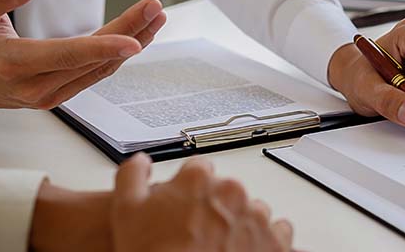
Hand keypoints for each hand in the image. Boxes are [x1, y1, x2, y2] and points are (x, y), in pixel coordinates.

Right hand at [0, 0, 165, 108]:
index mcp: (15, 63)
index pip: (67, 55)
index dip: (103, 47)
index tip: (134, 41)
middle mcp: (36, 85)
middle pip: (94, 60)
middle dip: (130, 33)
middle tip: (155, 10)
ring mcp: (50, 95)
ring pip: (100, 69)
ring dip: (132, 43)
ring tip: (155, 19)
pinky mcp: (59, 96)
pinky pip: (95, 75)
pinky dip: (118, 56)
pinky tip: (137, 38)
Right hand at [111, 153, 293, 251]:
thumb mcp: (126, 211)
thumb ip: (133, 175)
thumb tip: (142, 162)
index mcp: (200, 178)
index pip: (199, 170)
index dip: (189, 189)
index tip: (185, 205)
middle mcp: (232, 192)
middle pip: (225, 190)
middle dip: (214, 206)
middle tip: (197, 231)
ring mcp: (256, 216)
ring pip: (251, 210)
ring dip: (239, 222)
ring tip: (220, 244)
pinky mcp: (276, 241)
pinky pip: (278, 231)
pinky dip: (266, 238)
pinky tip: (245, 249)